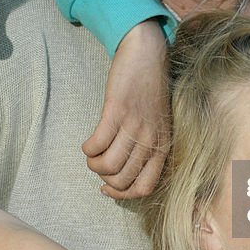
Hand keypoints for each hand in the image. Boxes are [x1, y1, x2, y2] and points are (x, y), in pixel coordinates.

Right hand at [83, 20, 170, 199]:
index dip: (122, 194)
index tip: (107, 187)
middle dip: (104, 178)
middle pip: (122, 180)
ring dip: (93, 164)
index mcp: (162, 146)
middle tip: (98, 164)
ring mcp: (134, 126)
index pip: (144, 188)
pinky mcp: (117, 111)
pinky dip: (88, 148)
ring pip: (108, 166)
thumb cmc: (150, 89)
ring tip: (92, 153)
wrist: (147, 55)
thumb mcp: (158, 123)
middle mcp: (150, 140)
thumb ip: (147, 145)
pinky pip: (97, 144)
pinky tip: (88, 142)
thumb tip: (124, 171)